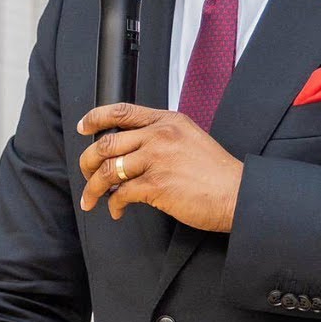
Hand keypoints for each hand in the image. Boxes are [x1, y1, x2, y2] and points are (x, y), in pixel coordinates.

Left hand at [76, 103, 243, 232]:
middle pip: (107, 142)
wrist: (237, 193)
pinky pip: (121, 193)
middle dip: (88, 162)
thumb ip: (162, 136)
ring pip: (109, 169)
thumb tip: (132, 149)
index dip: (96, 117)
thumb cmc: (215, 172)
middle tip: (86, 174)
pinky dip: (114, 205)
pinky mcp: (157, 184)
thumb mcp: (189, 137)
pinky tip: (117, 210)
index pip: (122, 111)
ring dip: (94, 188)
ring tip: (92, 199)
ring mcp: (157, 159)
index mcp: (168, 120)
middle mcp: (160, 135)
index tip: (83, 126)